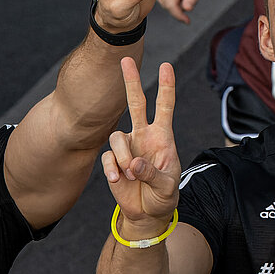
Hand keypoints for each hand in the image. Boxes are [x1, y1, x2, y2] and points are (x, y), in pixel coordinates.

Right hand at [102, 58, 181, 229]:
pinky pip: (107, 158)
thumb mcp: (166, 187)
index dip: (166, 86)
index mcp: (162, 137)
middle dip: (131, 81)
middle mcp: (144, 136)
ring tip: (130, 176)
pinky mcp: (113, 161)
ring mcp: (127, 147)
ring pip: (117, 138)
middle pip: (136, 103)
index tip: (166, 66)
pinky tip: (119, 181)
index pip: (165, 107)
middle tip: (126, 60)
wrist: (147, 213)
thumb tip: (133, 164)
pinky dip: (112, 170)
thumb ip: (153, 174)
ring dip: (121, 157)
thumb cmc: (164, 197)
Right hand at [159, 0, 210, 23]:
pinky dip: (174, 4)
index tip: (187, 21)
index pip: (171, 4)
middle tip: (190, 9)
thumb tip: (186, 9)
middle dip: (178, 12)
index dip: (179, 15)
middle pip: (167, 6)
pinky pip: (165, 2)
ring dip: (176, 7)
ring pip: (165, 5)